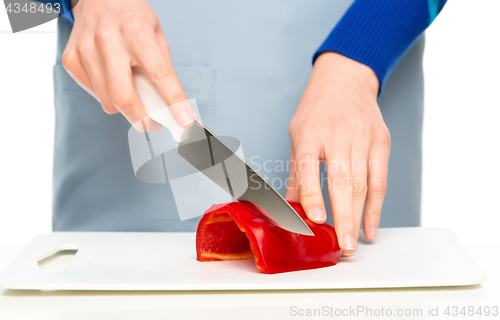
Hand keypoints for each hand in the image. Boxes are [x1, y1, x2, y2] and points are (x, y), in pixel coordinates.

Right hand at [63, 0, 193, 130]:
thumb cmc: (132, 18)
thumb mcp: (156, 34)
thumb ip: (162, 68)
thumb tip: (169, 105)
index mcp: (137, 33)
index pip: (160, 74)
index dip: (174, 101)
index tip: (184, 120)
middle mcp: (109, 40)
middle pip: (124, 97)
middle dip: (142, 120)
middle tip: (154, 124)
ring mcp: (86, 50)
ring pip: (108, 101)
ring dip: (125, 107)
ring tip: (132, 91)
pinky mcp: (71, 59)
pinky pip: (94, 94)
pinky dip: (107, 96)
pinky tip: (112, 80)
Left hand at [286, 52, 390, 255]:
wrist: (346, 80)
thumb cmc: (317, 111)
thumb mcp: (297, 136)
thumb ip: (298, 174)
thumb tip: (292, 209)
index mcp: (310, 133)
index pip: (309, 166)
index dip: (313, 194)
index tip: (316, 220)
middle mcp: (338, 134)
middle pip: (343, 182)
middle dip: (343, 218)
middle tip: (343, 247)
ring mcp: (363, 137)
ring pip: (364, 185)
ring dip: (359, 218)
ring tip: (353, 243)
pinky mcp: (381, 142)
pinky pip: (380, 180)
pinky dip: (376, 207)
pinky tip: (370, 227)